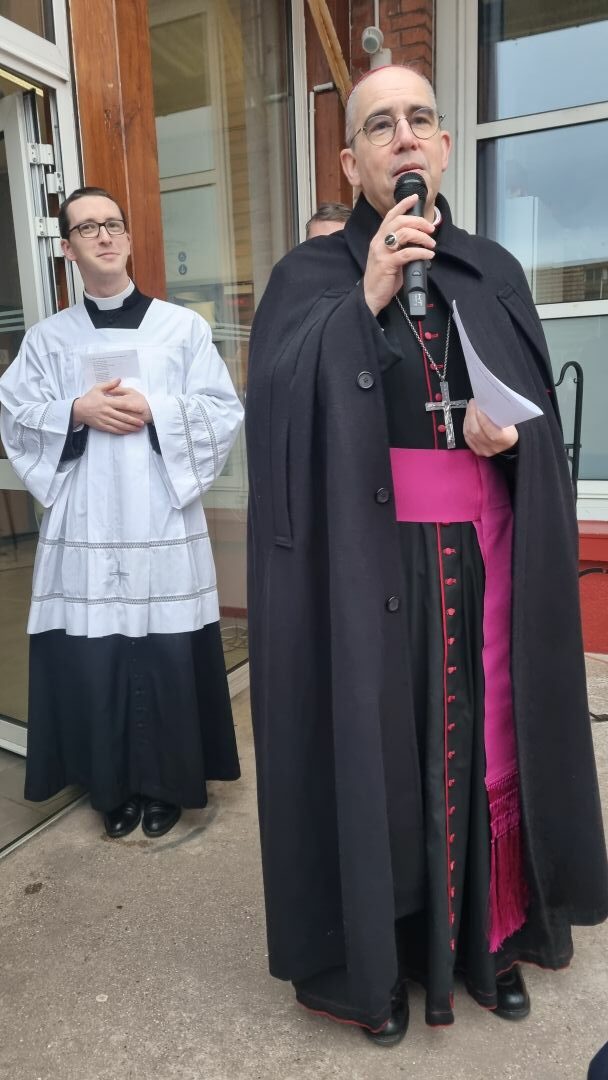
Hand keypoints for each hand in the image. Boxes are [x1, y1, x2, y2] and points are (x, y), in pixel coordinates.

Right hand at [73, 379, 148, 433]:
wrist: (78, 410)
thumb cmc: (89, 398)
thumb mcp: (97, 388)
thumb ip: (109, 384)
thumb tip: (119, 379)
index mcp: (107, 402)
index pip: (123, 404)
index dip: (133, 407)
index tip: (141, 409)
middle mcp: (106, 411)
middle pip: (123, 417)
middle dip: (134, 421)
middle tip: (142, 422)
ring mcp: (104, 420)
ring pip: (119, 425)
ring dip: (130, 427)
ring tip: (138, 428)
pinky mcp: (102, 426)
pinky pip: (114, 430)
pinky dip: (122, 431)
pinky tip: (128, 431)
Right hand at [363, 194, 436, 316]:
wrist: (371, 297)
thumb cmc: (383, 279)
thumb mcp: (391, 258)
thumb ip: (401, 248)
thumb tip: (420, 242)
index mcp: (379, 239)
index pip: (390, 216)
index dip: (402, 205)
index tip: (414, 198)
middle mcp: (378, 242)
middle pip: (400, 221)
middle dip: (418, 222)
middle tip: (430, 229)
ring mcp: (381, 253)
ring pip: (404, 234)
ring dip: (421, 237)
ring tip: (431, 244)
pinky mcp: (387, 264)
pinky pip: (407, 253)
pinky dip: (421, 252)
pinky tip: (428, 255)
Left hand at [463, 399, 517, 456]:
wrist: (508, 444)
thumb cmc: (509, 430)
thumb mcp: (510, 422)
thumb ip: (499, 415)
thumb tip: (486, 404)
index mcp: (505, 439)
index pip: (491, 432)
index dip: (482, 419)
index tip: (478, 408)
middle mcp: (494, 447)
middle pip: (477, 431)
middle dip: (472, 415)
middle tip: (472, 403)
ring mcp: (484, 450)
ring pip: (470, 433)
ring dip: (468, 418)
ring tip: (470, 407)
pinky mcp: (477, 450)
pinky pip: (467, 437)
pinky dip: (466, 425)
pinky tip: (468, 417)